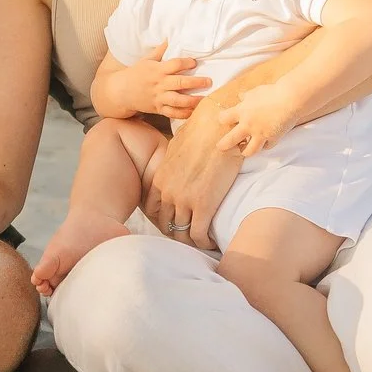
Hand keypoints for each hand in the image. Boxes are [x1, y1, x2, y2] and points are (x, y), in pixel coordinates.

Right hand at [107, 44, 211, 119]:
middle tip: (209, 81)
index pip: (175, 64)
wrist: (121, 91)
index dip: (186, 63)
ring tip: (204, 99)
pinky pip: (172, 113)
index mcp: (157, 70)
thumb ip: (160, 50)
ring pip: (178, 100)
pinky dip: (183, 114)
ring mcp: (159, 97)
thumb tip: (170, 37)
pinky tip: (193, 112)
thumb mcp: (146, 60)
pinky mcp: (158, 108)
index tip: (195, 62)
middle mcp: (159, 84)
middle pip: (180, 82)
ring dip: (192, 100)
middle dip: (196, 82)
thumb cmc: (135, 73)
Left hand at [140, 103, 244, 252]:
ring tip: (202, 241)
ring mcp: (185, 200)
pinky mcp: (204, 205)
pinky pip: (199, 235)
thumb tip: (179, 165)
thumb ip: (174, 163)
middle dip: (177, 233)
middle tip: (190, 236)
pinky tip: (212, 241)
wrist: (218, 128)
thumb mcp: (177, 147)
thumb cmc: (201, 132)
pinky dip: (204, 242)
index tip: (175, 222)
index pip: (153, 211)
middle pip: (166, 225)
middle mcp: (168, 193)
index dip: (163, 220)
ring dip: (191, 240)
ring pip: (182, 233)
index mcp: (160, 180)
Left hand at [217, 88, 295, 158]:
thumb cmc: (271, 92)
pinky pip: (266, 147)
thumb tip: (240, 96)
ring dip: (245, 151)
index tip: (223, 120)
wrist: (289, 99)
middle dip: (224, 145)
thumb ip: (246, 96)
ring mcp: (260, 134)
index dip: (222, 119)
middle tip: (221, 148)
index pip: (223, 118)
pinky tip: (264, 143)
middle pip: (230, 140)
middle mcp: (248, 125)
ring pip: (249, 151)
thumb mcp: (255, 92)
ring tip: (244, 150)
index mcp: (242, 111)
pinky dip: (265, 145)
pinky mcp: (273, 139)